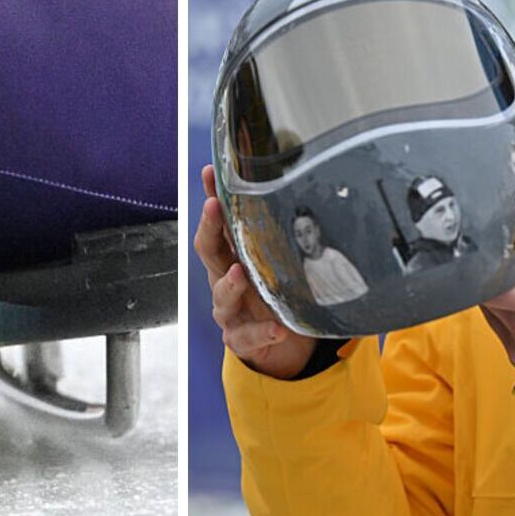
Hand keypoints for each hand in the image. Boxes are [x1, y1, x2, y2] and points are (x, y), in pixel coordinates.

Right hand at [196, 165, 315, 378]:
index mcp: (233, 255)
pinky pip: (248, 336)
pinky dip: (262, 332)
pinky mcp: (241, 338)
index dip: (211, 196)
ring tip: (238, 274)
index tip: (211, 173)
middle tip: (214, 207)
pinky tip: (277, 328)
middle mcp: (225, 279)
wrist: (279, 342)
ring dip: (229, 284)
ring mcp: (230, 311)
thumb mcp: (278, 260)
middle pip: (209, 251)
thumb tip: (305, 188)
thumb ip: (282, 234)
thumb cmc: (275, 293)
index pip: (217, 222)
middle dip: (209, 227)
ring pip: (221, 296)